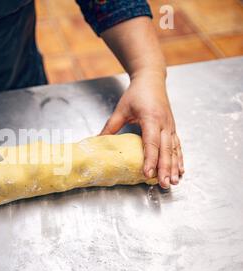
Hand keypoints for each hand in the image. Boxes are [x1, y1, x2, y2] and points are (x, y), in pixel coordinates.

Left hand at [99, 72, 183, 188]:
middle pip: (165, 149)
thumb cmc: (136, 94)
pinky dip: (179, 159)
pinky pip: (177, 146)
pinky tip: (180, 170)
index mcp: (151, 118)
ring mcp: (170, 126)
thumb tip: (97, 141)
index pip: (151, 142)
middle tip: (163, 184)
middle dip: (165, 168)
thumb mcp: (121, 109)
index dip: (150, 159)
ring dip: (174, 167)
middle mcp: (164, 123)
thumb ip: (110, 127)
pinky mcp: (173, 128)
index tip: (147, 173)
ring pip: (174, 149)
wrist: (151, 80)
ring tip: (174, 182)